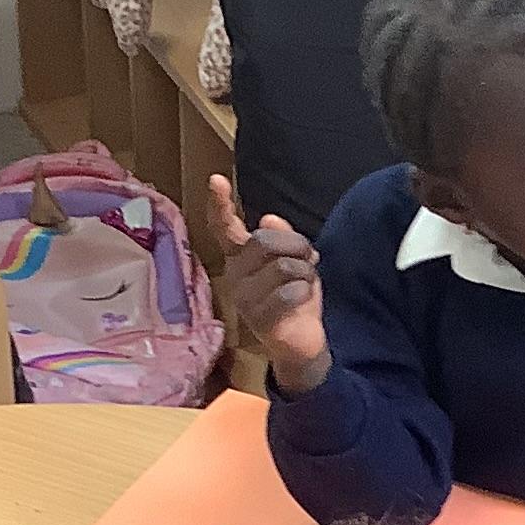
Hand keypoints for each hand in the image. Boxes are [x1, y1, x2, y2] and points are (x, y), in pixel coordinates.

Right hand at [209, 174, 328, 390]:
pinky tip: (301, 304)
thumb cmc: (295, 298)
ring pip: (283, 265)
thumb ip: (283, 238)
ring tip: (304, 287)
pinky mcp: (260, 320)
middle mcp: (235, 276)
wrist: (301, 345)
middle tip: (308, 260)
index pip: (224, 227)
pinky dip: (306, 293)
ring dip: (306, 273)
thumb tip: (268, 219)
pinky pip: (290, 291)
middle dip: (296, 246)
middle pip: (265, 240)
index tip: (216, 179)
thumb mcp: (294, 261)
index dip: (219, 204)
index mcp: (240, 259)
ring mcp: (244, 300)